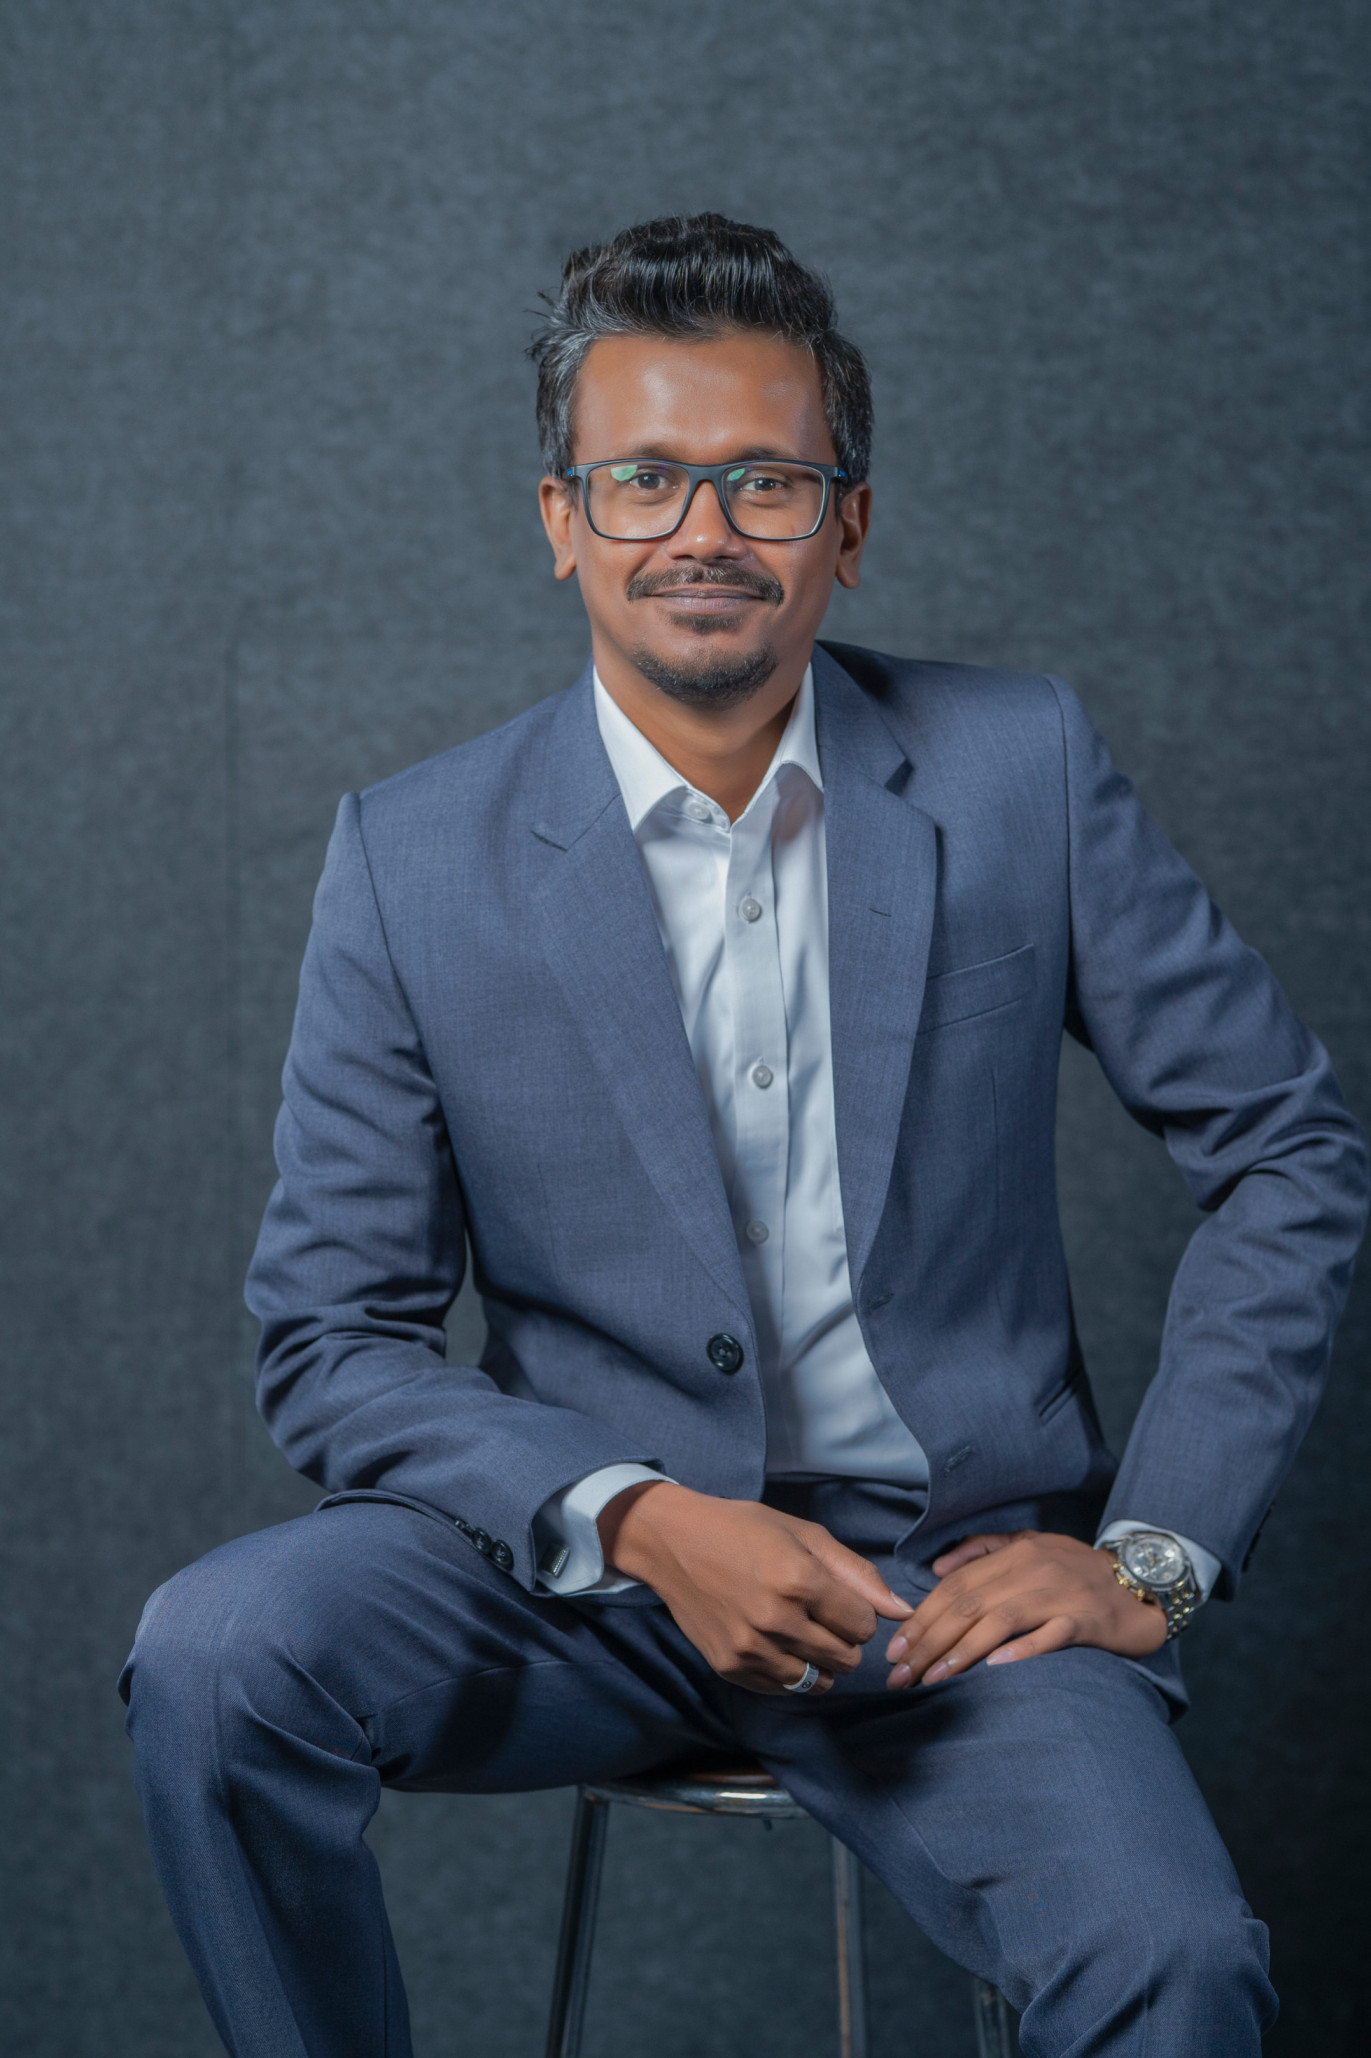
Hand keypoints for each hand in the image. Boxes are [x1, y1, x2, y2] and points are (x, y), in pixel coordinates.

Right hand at [600, 1482, 910, 1694]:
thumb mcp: (804, 1534)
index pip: (863, 1625)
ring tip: (800, 1632)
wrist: (673, 1542)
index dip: (859, 1614)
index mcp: (800, 1579)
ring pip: (818, 1681)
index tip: (840, 1600)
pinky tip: (776, 1643)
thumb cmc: (743, 1529)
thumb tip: (902, 1611)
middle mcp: (776, 1619)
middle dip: (844, 1640)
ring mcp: (750, 1648)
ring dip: (820, 1662)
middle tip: (820, 1616)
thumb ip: (857, 1574)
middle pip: (846, 1658)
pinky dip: (790, 1672)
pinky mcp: (730, 1667)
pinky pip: (783, 1689)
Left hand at [884, 1529, 1167, 1688]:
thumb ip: (983, 1550)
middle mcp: (1034, 1570)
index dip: (922, 1616)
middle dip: (929, 1640)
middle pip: (969, 1605)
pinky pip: (1050, 1636)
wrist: (1145, 1584)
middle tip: (901, 1674)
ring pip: (1000, 1620)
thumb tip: (937, 1569)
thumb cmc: (1081, 1571)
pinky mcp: (1088, 1621)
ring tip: (932, 1679)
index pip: (956, 1586)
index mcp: (1017, 1553)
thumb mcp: (1032, 1547)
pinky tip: (994, 1668)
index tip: (897, 1647)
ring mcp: (1062, 1595)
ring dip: (960, 1652)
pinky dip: (1022, 1651)